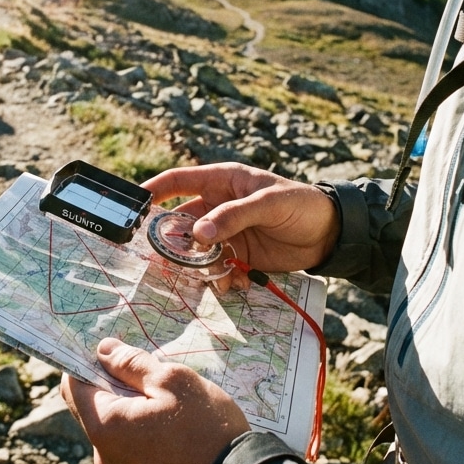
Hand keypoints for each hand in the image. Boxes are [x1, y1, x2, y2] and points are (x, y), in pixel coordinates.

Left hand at [61, 338, 249, 463]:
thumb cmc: (206, 428)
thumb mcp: (172, 380)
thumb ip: (131, 363)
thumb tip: (103, 350)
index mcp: (105, 427)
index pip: (72, 388)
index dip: (86, 366)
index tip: (112, 356)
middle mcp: (104, 459)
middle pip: (94, 412)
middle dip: (116, 392)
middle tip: (154, 383)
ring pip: (115, 436)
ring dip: (132, 419)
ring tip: (171, 413)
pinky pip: (131, 459)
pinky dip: (143, 443)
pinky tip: (175, 439)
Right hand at [143, 162, 340, 273]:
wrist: (330, 235)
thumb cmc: (301, 205)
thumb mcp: (269, 203)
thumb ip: (233, 216)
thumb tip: (199, 233)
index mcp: (222, 181)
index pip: (178, 181)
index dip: (154, 190)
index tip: (133, 205)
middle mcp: (217, 206)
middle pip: (180, 222)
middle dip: (169, 240)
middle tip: (161, 258)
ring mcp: (226, 234)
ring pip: (195, 250)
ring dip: (194, 264)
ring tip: (203, 275)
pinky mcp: (237, 257)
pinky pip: (215, 269)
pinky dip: (218, 278)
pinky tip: (233, 283)